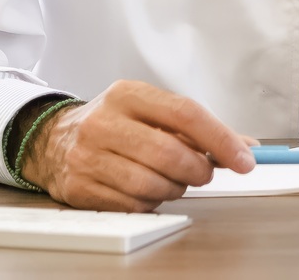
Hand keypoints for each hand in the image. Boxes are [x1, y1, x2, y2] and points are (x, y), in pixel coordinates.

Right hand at [19, 80, 253, 210]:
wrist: (52, 140)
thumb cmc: (114, 125)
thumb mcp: (150, 112)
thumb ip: (198, 128)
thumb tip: (246, 147)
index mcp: (128, 94)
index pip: (186, 114)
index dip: (221, 139)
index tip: (245, 159)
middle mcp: (105, 121)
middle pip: (169, 153)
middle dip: (198, 170)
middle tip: (203, 173)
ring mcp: (88, 155)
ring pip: (151, 184)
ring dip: (174, 189)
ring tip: (172, 181)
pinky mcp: (80, 186)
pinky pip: (132, 205)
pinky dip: (150, 203)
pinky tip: (147, 191)